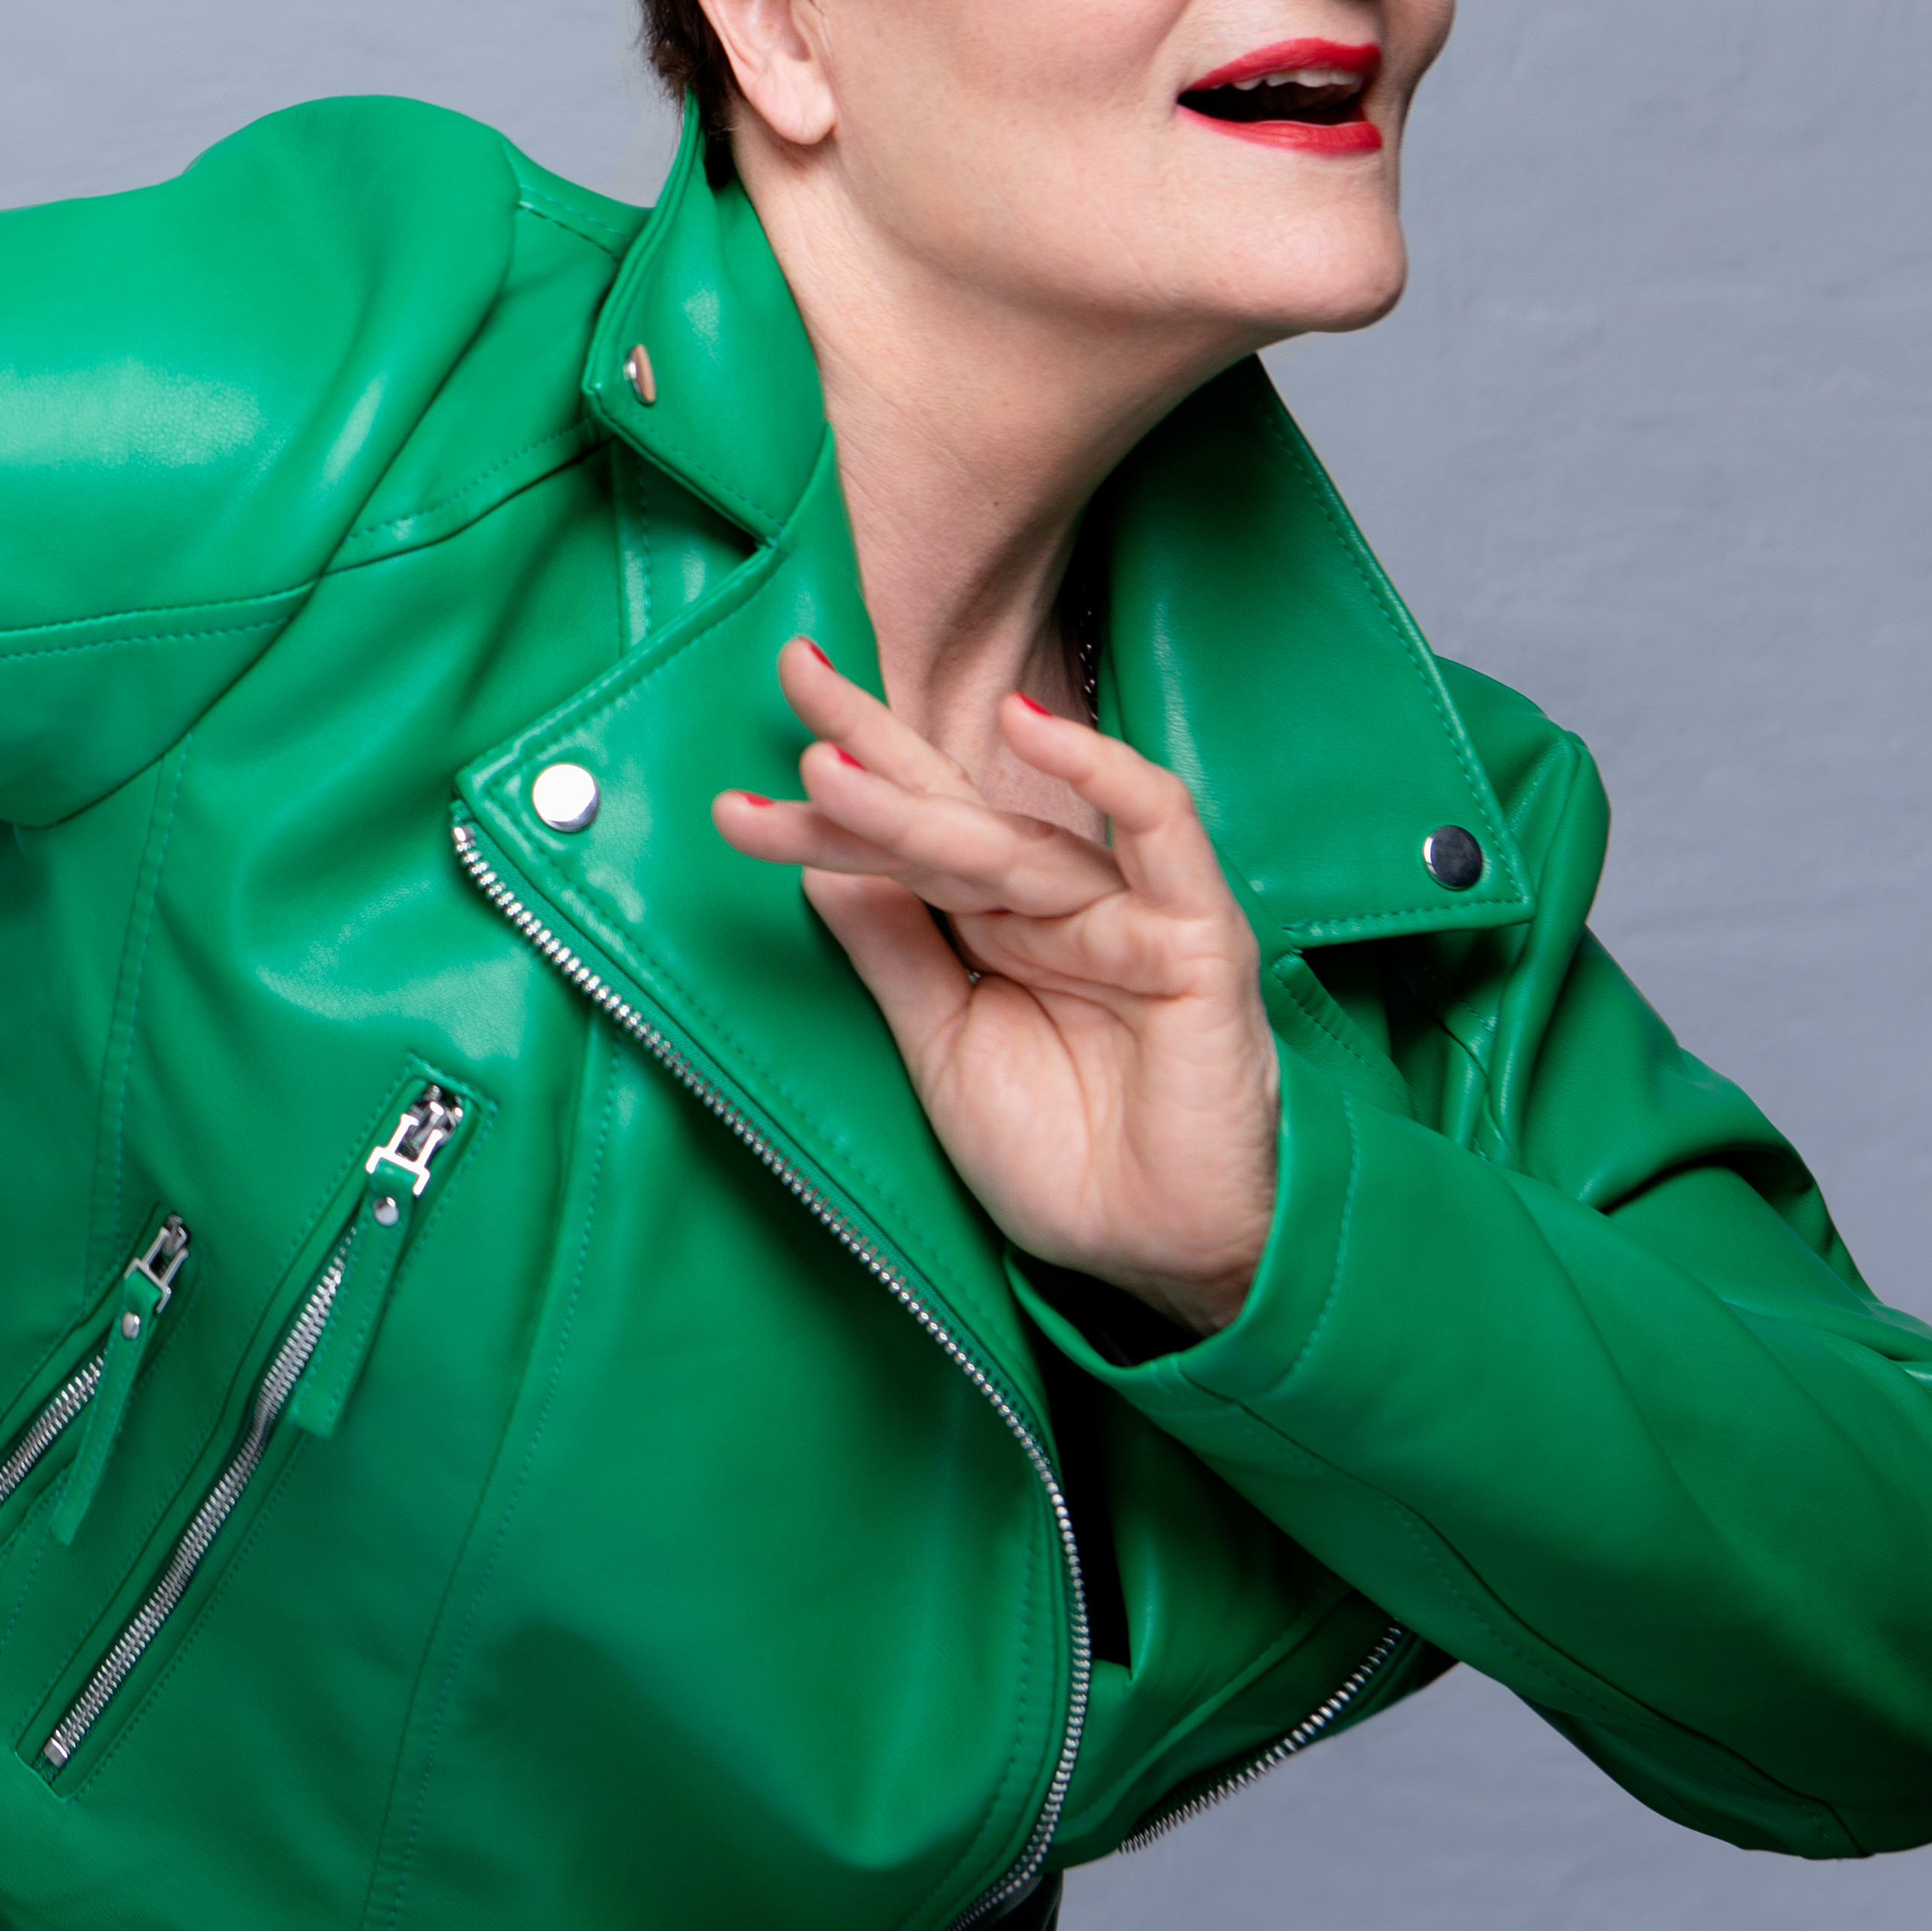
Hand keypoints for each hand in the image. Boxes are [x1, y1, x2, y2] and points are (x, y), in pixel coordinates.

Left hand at [718, 638, 1278, 1335]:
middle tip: (791, 674)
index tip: (738, 797)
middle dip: (866, 747)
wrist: (1163, 1256)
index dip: (830, 807)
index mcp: (994, 930)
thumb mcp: (946, 1053)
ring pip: (1010, 838)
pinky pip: (1157, 836)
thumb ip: (897, 957)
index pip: (904, 843)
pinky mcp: (1193, 938)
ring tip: (827, 769)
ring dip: (916, 805)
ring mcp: (1124, 914)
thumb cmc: (1068, 1160)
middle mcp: (1052, 906)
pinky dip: (1103, 774)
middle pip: (948, 810)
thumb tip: (822, 868)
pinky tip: (1033, 727)